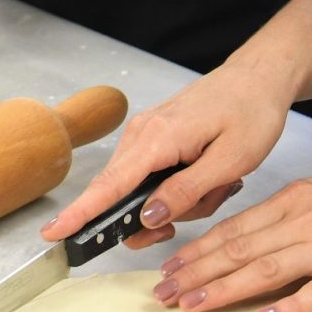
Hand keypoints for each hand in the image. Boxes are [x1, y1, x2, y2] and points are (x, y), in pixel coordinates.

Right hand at [40, 60, 295, 253]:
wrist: (259, 77)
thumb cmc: (251, 112)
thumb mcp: (231, 160)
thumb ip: (187, 191)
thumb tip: (147, 217)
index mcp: (158, 138)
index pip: (110, 185)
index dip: (81, 214)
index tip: (52, 234)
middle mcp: (142, 134)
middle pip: (125, 195)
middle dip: (159, 214)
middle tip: (202, 206)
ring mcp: (147, 135)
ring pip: (144, 191)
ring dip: (181, 199)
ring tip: (220, 182)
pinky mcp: (156, 138)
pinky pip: (155, 177)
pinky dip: (182, 187)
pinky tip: (211, 177)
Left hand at [152, 158, 311, 311]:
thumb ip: (300, 210)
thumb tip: (266, 230)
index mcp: (301, 198)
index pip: (237, 227)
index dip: (199, 251)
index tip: (171, 269)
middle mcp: (309, 219)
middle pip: (240, 249)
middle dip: (197, 273)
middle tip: (163, 295)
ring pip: (266, 269)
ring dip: (224, 290)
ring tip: (193, 308)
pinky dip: (288, 308)